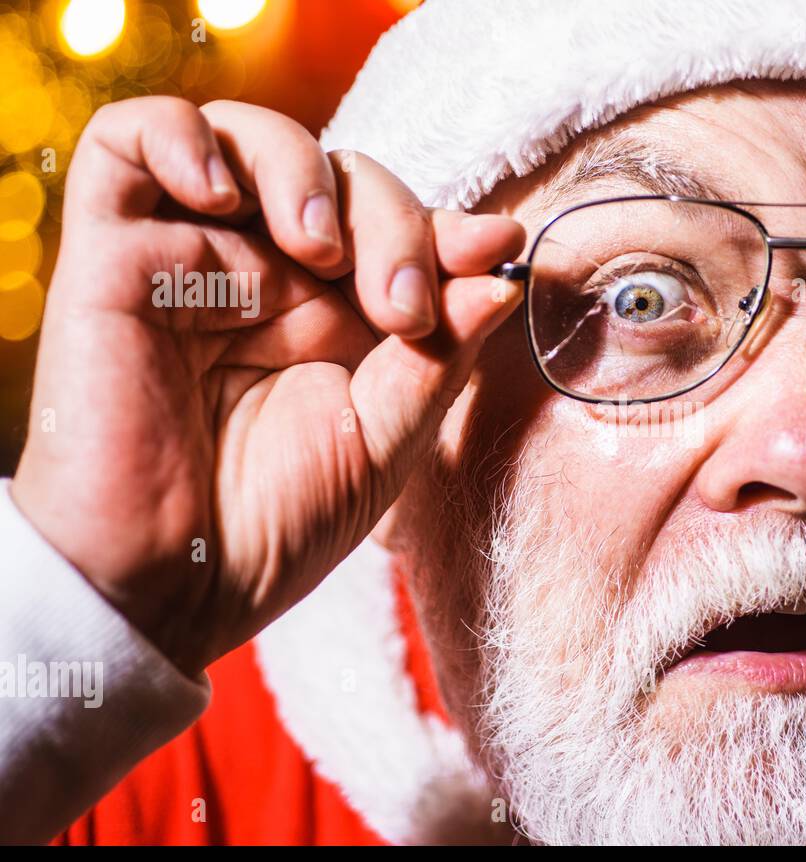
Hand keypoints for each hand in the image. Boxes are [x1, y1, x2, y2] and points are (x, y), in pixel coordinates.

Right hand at [11, 97, 524, 675]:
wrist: (169, 591)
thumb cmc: (275, 531)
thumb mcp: (384, 443)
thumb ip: (438, 355)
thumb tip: (502, 273)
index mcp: (337, 321)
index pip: (398, 230)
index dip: (447, 229)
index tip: (498, 246)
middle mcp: (270, 280)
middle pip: (343, 179)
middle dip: (393, 224)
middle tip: (403, 309)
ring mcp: (194, 260)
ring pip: (248, 138)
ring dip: (302, 171)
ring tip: (320, 250)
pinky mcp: (114, 256)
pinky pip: (129, 140)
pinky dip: (182, 137)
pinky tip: (221, 197)